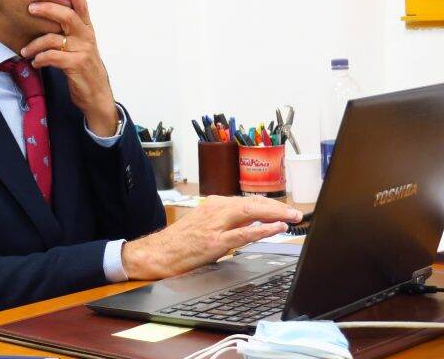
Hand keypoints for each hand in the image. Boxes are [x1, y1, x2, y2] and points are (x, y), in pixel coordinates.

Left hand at [21, 0, 117, 135]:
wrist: (96, 94)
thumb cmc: (83, 68)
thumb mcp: (80, 46)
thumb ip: (70, 31)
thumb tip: (52, 15)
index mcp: (87, 30)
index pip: (81, 6)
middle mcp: (86, 37)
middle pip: (67, 15)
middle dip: (48, 9)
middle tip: (30, 7)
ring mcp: (82, 50)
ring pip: (54, 38)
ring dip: (35, 44)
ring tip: (25, 51)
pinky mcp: (76, 65)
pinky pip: (52, 56)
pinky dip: (40, 59)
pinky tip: (35, 63)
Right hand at [121, 195, 303, 279]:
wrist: (157, 253)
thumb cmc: (178, 242)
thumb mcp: (203, 224)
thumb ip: (225, 222)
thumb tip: (250, 223)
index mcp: (213, 205)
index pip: (247, 201)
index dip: (269, 205)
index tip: (285, 209)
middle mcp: (216, 210)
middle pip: (253, 204)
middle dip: (278, 208)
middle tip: (298, 213)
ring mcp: (216, 225)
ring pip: (252, 213)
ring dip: (275, 214)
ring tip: (293, 217)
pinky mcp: (215, 242)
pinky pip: (244, 233)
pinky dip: (263, 229)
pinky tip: (277, 228)